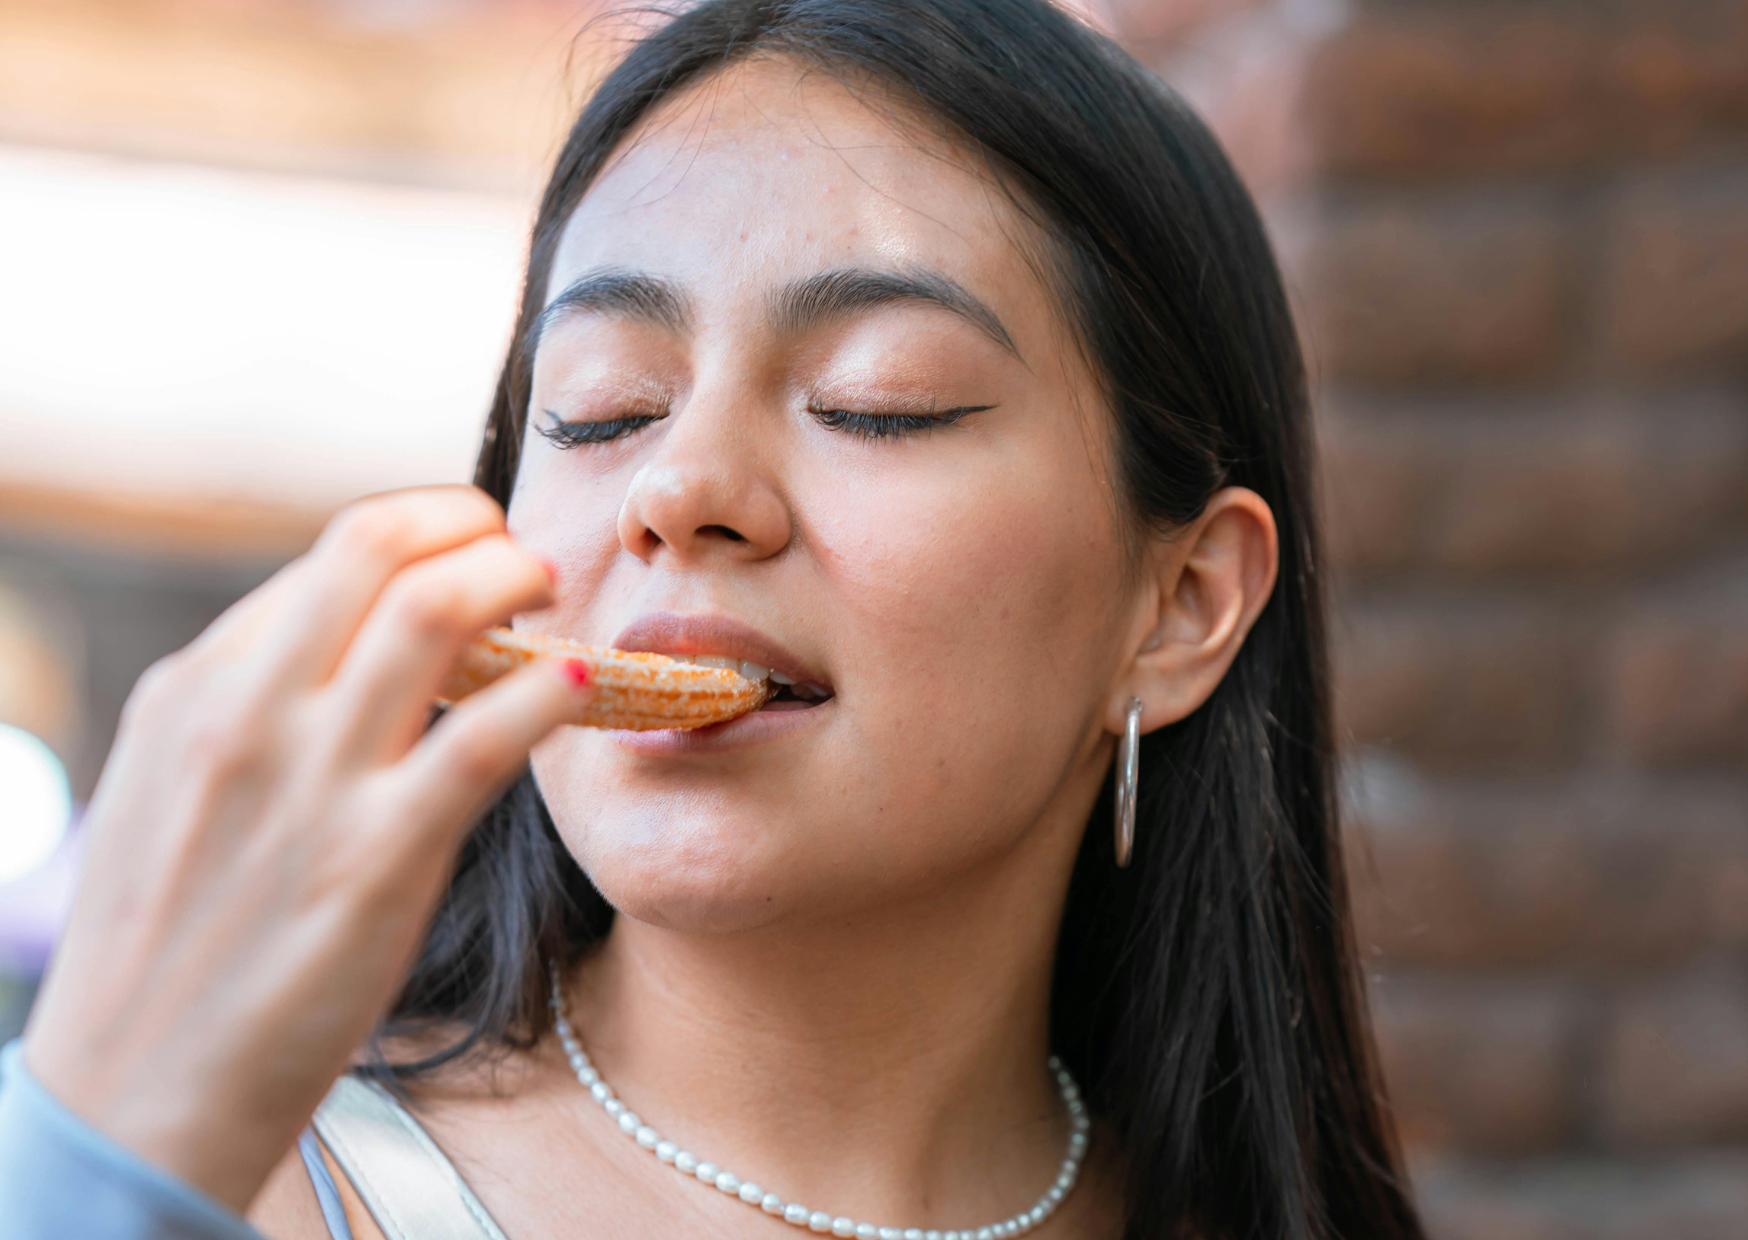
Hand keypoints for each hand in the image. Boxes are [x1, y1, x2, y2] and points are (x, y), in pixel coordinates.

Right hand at [20, 486, 594, 1212]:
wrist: (136, 1096)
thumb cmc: (167, 944)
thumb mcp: (173, 789)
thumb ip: (250, 707)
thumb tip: (349, 640)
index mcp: (195, 690)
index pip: (334, 555)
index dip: (426, 532)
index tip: (472, 546)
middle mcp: (246, 715)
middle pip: (378, 547)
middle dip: (472, 526)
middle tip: (521, 553)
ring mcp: (311, 784)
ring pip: (433, 614)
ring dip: (514, 582)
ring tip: (551, 597)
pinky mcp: (376, 861)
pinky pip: (486, 740)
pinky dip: (550, 692)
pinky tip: (581, 684)